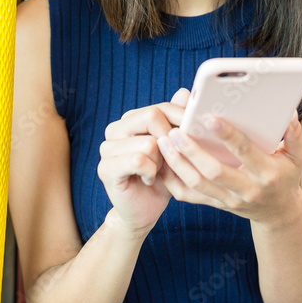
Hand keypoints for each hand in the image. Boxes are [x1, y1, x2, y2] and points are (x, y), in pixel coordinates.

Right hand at [97, 88, 189, 235]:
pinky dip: (150, 171)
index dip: (182, 120)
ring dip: (161, 161)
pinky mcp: (105, 168)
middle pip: (152, 116)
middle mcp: (116, 129)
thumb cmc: (163, 177)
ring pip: (148, 142)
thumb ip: (177, 119)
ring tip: (158, 171)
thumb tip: (185, 92)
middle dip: (171, 139)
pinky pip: (137, 160)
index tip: (196, 134)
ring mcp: (107, 148)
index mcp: (131, 119)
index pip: (160, 107)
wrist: (145, 210)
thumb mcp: (176, 147)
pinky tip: (148, 179)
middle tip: (172, 157)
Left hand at [156, 112, 301, 226]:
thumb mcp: (298, 156)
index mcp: (267, 173)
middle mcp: (247, 189)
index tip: (208, 117)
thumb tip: (290, 113)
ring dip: (177, 163)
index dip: (227, 135)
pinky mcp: (217, 204)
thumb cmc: (287, 175)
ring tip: (164, 141)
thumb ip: (295, 134)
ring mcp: (230, 200)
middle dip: (192, 151)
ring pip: (197, 184)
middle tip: (175, 130)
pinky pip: (190, 196)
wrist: (279, 212)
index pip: (245, 152)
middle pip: (214, 171)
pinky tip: (162, 162)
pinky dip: (173, 181)